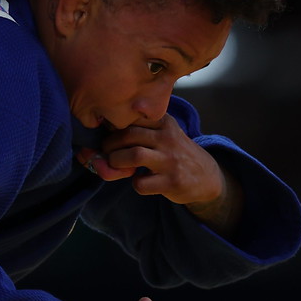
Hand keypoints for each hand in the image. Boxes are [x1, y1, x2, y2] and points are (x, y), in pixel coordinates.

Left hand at [81, 120, 241, 228]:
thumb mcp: (163, 135)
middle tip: (107, 153)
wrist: (206, 177)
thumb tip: (95, 148)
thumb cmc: (174, 154)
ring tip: (117, 166)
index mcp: (163, 122)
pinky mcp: (171, 181)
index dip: (111, 126)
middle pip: (127, 134)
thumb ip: (136, 135)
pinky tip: (140, 182)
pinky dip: (134, 184)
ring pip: (133, 155)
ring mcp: (170, 160)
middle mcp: (167, 137)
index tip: (105, 134)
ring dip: (116, 162)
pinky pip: (140, 183)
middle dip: (109, 145)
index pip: (131, 116)